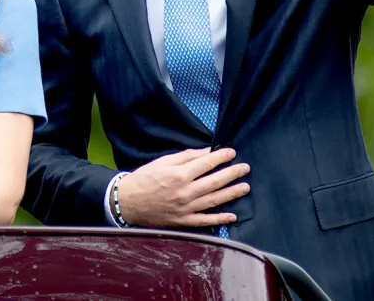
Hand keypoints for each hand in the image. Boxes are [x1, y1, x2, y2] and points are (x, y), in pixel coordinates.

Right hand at [116, 147, 249, 227]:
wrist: (128, 202)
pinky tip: (232, 216)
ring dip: (232, 193)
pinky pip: (205, 221)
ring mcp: (185, 208)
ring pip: (214, 200)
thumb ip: (185, 156)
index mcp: (178, 175)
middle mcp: (185, 192)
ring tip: (245, 187)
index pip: (206, 163)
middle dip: (232, 173)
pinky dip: (220, 219)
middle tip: (245, 168)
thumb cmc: (144, 179)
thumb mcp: (162, 162)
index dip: (221, 157)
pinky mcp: (184, 221)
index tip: (231, 152)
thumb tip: (205, 152)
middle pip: (215, 181)